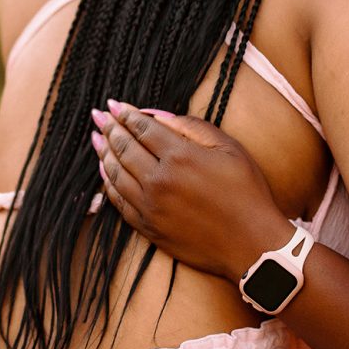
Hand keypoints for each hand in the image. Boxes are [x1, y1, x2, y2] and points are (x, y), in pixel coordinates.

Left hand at [92, 101, 295, 281]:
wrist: (252, 245)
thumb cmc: (246, 192)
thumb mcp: (228, 148)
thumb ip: (190, 127)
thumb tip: (156, 115)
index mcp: (180, 156)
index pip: (142, 128)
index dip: (125, 114)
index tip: (113, 104)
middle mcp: (159, 180)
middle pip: (124, 148)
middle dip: (109, 128)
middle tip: (98, 116)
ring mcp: (151, 206)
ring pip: (116, 174)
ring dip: (103, 153)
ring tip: (96, 139)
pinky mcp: (149, 228)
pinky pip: (119, 202)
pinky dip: (108, 183)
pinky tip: (105, 172)